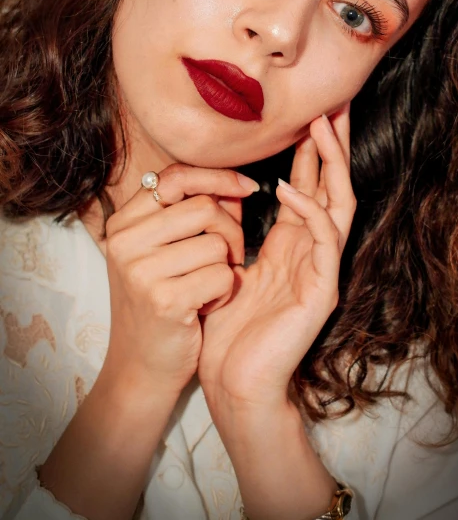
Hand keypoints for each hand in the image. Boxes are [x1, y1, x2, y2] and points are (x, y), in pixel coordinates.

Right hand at [99, 163, 258, 399]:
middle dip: (230, 231)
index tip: (247, 187)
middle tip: (227, 258)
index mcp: (123, 223)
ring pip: (217, 243)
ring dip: (226, 267)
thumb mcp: (170, 252)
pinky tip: (206, 306)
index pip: (175, 176)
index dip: (217, 177)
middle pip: (204, 207)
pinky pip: (222, 276)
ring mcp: (140, 271)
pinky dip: (224, 292)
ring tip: (208, 286)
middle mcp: (125, 241)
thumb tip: (239, 185)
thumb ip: (201, 215)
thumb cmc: (162, 302)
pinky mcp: (163, 300)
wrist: (140, 367)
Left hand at [198, 103, 354, 409]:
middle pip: (333, 184)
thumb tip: (224, 194)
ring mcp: (322, 269)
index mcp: (294, 243)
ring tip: (321, 126)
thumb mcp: (233, 265)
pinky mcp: (322, 290)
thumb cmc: (229, 327)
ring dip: (331, 163)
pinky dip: (309, 210)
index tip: (310, 111)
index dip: (312, 149)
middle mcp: (313, 250)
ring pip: (339, 203)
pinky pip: (322, 239)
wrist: (236, 381)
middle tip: (334, 101)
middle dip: (333, 143)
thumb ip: (238, 232)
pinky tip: (288, 188)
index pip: (311, 185)